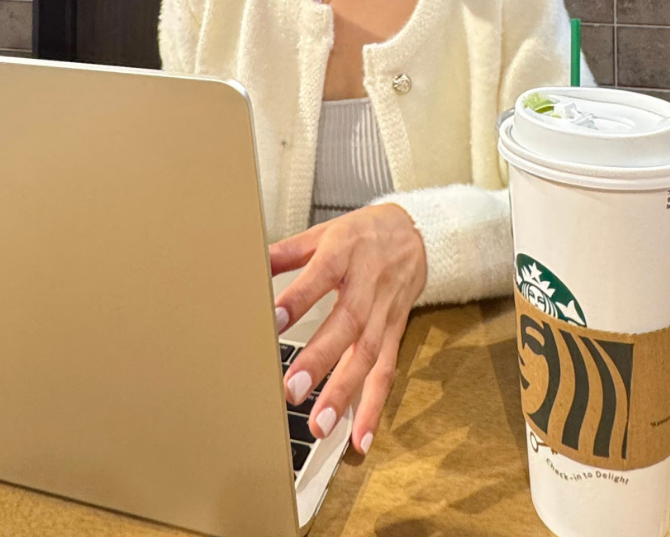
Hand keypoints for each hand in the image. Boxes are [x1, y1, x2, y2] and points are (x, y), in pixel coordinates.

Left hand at [269, 203, 426, 455]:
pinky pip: (386, 371)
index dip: (299, 299)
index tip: (273, 321)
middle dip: (320, 359)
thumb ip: (288, 251)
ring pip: (368, 355)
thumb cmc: (365, 234)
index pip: (321, 275)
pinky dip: (374, 407)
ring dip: (345, 393)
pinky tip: (360, 437)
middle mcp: (368, 285)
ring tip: (321, 425)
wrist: (418, 234)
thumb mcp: (326, 232)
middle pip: (348, 324)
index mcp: (346, 252)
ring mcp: (384, 313)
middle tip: (291, 389)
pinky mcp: (395, 333)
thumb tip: (251, 262)